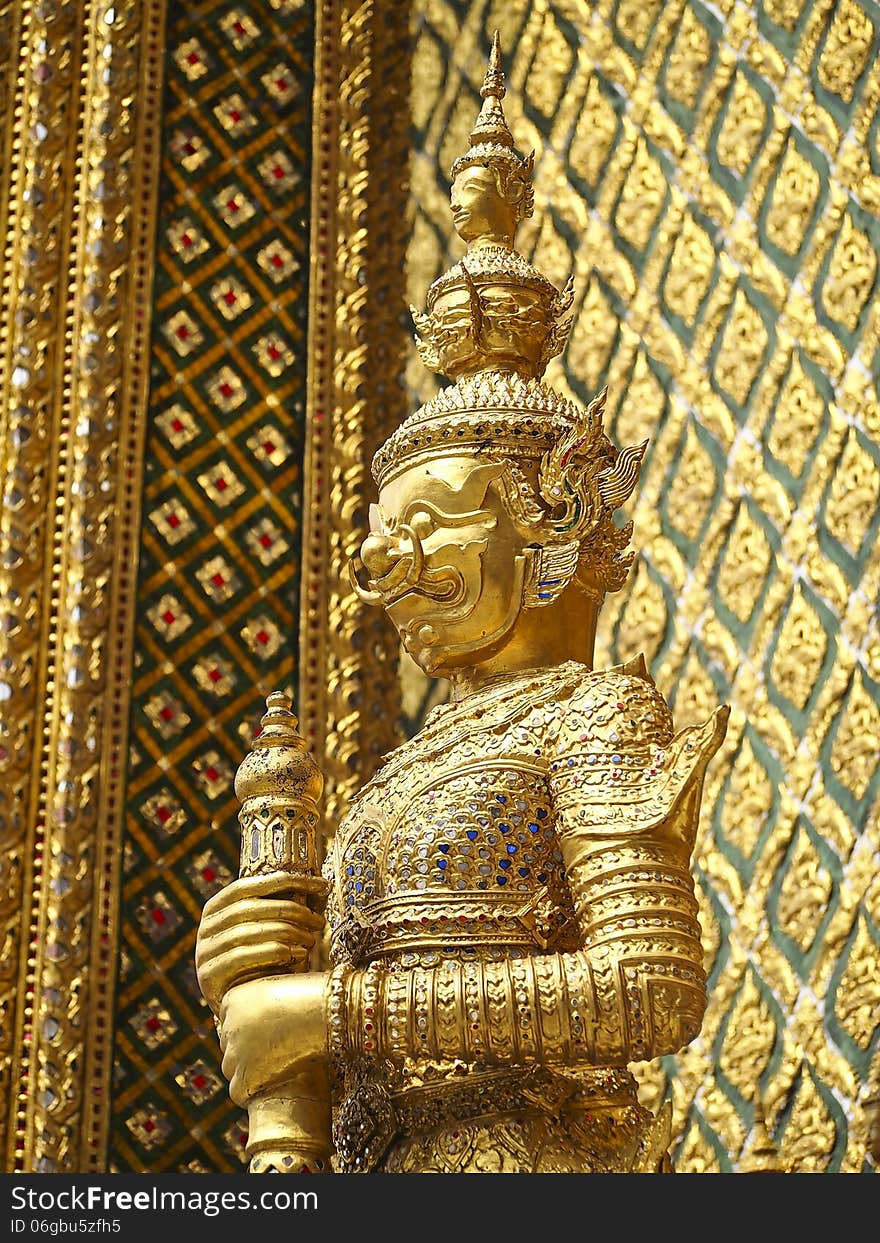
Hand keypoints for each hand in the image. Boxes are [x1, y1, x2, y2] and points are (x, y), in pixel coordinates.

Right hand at [195, 872, 324, 1014]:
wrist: (236, 1007)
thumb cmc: (257, 963)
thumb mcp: (262, 932)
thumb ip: (275, 909)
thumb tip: (317, 886)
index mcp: (217, 907)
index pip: (250, 884)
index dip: (287, 880)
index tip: (320, 883)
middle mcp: (207, 926)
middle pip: (252, 907)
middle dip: (292, 911)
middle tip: (318, 921)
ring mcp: (205, 951)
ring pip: (250, 931)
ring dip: (288, 932)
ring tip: (311, 940)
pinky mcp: (210, 975)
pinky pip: (243, 956)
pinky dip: (274, 952)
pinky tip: (298, 954)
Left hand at [218, 972, 327, 1107]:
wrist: (330, 1013)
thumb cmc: (314, 999)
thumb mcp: (278, 992)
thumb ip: (260, 1008)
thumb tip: (255, 1030)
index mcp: (232, 999)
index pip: (230, 1023)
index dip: (250, 1032)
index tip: (269, 1035)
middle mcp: (228, 1025)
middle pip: (230, 1048)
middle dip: (247, 1053)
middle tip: (276, 1053)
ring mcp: (235, 1053)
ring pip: (232, 1070)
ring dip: (250, 1072)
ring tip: (278, 1067)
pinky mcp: (244, 1079)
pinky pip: (239, 1092)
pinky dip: (252, 1092)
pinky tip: (273, 1083)